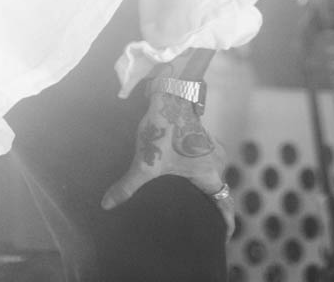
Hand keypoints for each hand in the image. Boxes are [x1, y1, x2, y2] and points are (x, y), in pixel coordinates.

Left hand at [100, 92, 234, 239]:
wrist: (170, 94)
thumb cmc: (164, 129)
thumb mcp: (145, 162)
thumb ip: (127, 186)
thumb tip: (107, 204)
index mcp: (210, 173)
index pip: (225, 204)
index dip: (226, 223)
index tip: (223, 239)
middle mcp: (216, 162)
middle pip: (219, 190)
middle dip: (212, 207)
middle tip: (202, 224)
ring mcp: (211, 148)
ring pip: (213, 174)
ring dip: (206, 188)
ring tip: (192, 203)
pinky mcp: (202, 138)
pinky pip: (207, 162)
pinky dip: (200, 172)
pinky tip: (184, 177)